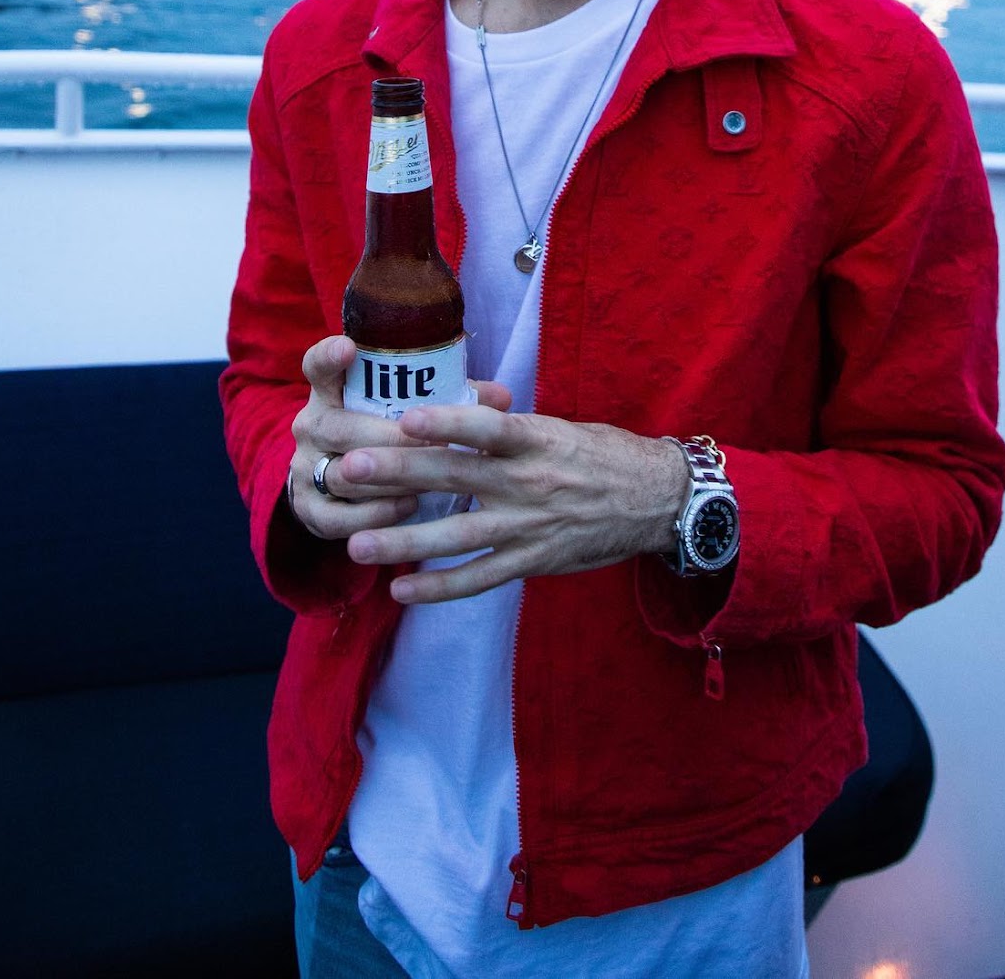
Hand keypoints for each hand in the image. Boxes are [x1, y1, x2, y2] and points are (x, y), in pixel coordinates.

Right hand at [288, 335, 511, 541]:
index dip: (329, 356)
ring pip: (342, 474)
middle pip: (338, 427)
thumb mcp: (409, 410)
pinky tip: (407, 509)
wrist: (348, 488)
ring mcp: (304, 467)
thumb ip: (451, 399)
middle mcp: (311, 426)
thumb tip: (503, 397)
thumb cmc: (391, 434)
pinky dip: (375, 514)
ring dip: (387, 479)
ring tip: (428, 481)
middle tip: (431, 442)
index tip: (349, 348)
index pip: (317, 365)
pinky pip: (336, 516)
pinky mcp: (308, 509)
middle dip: (387, 437)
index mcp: (332, 392)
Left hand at [340, 403, 691, 602]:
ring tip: (358, 544)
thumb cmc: (603, 453)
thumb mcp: (559, 427)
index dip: (447, 423)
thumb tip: (452, 412)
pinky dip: (441, 588)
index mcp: (537, 439)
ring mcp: (530, 526)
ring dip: (404, 543)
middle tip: (348, 468)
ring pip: (457, 537)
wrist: (657, 499)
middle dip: (397, 474)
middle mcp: (530, 482)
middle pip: (455, 477)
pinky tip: (403, 592)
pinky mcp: (534, 561)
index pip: (487, 428)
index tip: (403, 419)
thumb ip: (506, 428)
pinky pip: (480, 579)